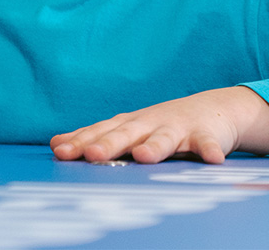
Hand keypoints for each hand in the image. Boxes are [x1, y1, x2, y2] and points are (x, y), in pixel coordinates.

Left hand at [50, 87, 268, 163]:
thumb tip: (56, 144)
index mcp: (128, 124)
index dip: (81, 142)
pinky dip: (209, 150)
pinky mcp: (205, 134)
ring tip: (144, 156)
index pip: (100, 132)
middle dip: (109, 144)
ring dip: (155, 146)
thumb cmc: (159, 125)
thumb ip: (96, 137)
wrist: (210, 109)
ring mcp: (177, 127)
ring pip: (164, 138)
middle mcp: (148, 123)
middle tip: (92, 155)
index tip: (60, 152)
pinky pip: (207, 144)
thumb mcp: (128, 130)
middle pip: (126, 134)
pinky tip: (212, 159)